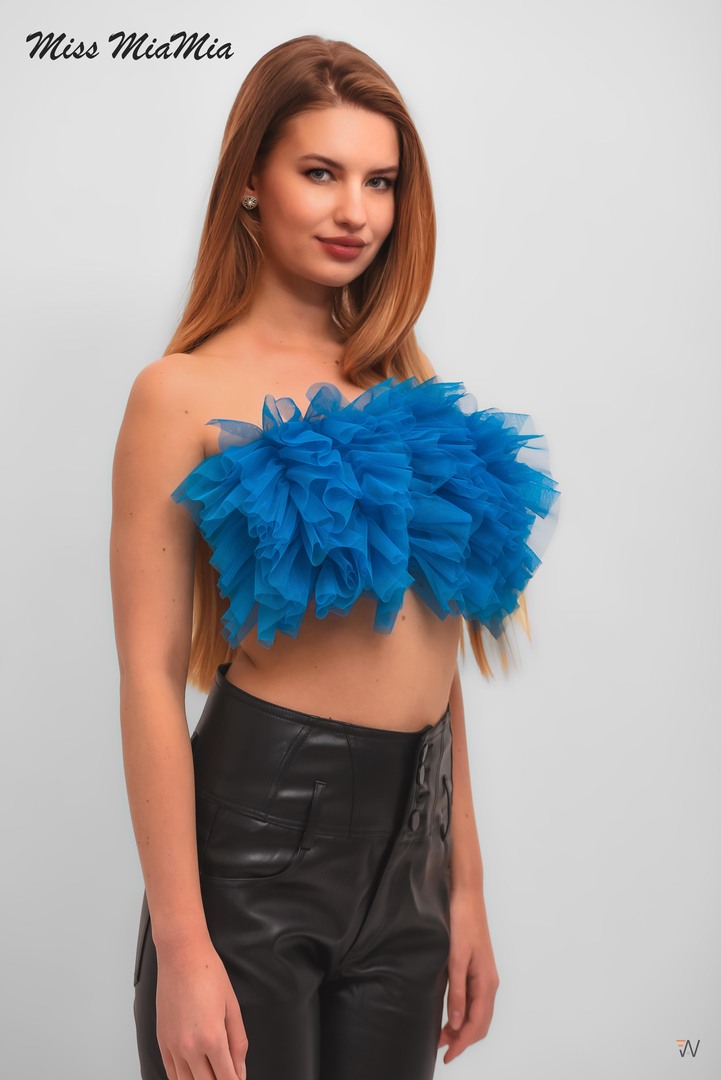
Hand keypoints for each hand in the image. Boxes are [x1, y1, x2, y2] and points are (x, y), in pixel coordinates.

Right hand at [155, 934, 247, 1079]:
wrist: (182, 956)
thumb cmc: (208, 974)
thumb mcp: (232, 1007)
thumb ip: (238, 1043)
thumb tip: (240, 1070)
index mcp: (212, 1038)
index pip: (227, 1078)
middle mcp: (190, 1047)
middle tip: (229, 1076)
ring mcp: (173, 1046)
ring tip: (213, 1076)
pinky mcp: (162, 1041)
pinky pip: (171, 1073)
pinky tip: (193, 1076)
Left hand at [438, 884, 499, 1063]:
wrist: (467, 896)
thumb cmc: (461, 923)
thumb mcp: (455, 958)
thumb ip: (457, 991)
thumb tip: (457, 1023)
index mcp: (487, 983)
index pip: (476, 1023)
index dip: (462, 1043)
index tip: (446, 1055)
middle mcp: (490, 983)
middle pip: (481, 1023)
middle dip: (463, 1040)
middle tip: (441, 1049)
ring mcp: (486, 977)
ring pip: (479, 1013)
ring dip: (463, 1028)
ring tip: (443, 1036)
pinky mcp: (479, 970)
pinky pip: (476, 1001)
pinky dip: (465, 1014)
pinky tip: (452, 1015)